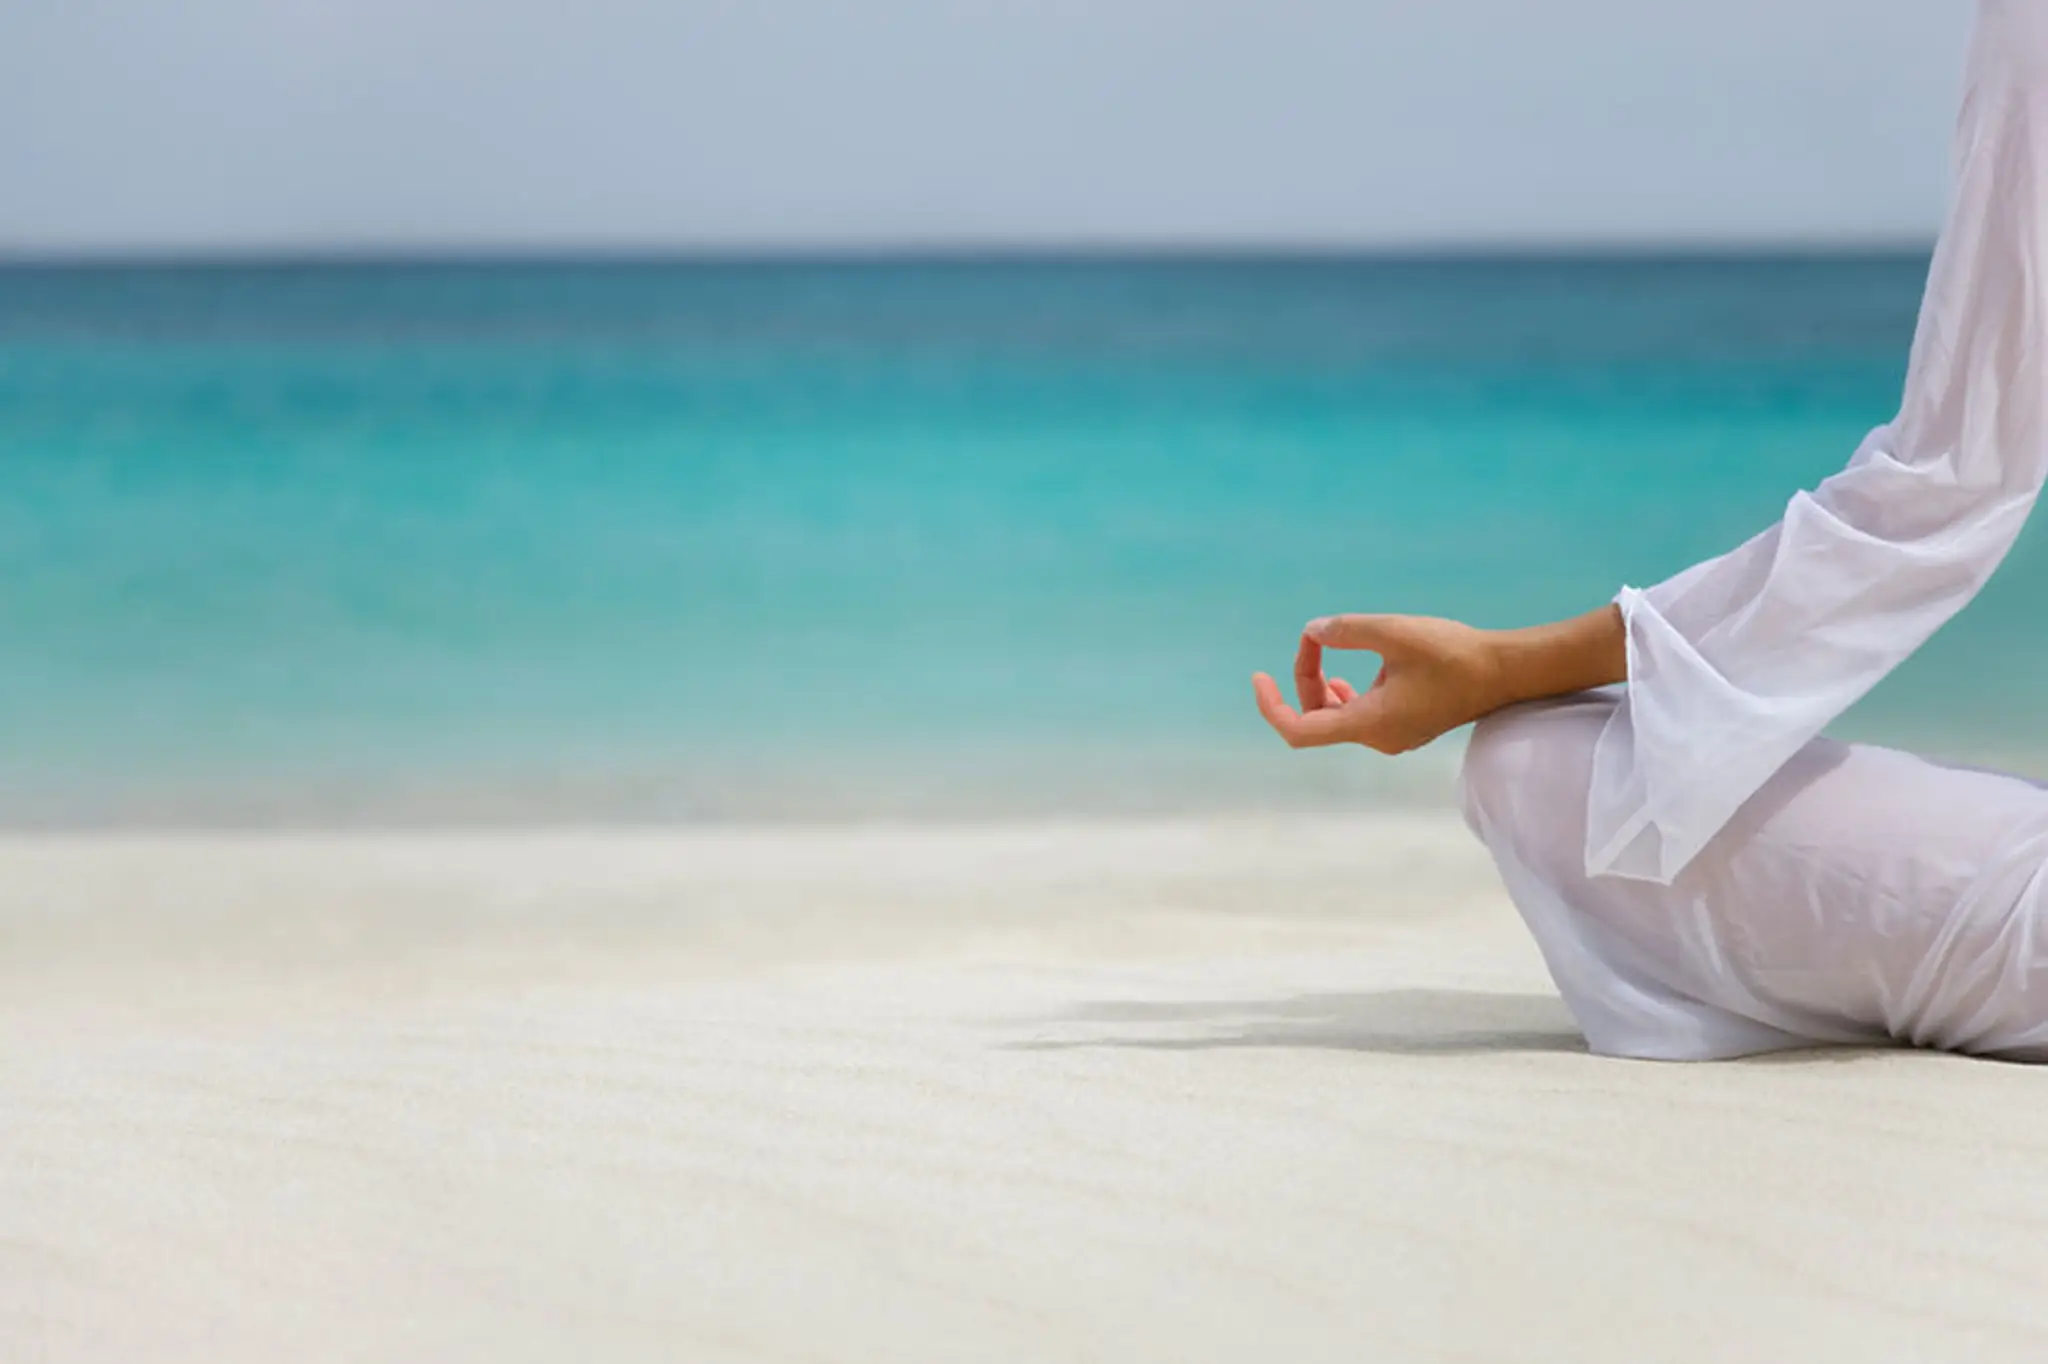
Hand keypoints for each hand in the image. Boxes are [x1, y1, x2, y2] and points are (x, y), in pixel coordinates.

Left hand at [1252, 614, 1506, 753]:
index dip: (1271, 706)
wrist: (1505, 671)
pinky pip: (1360, 714)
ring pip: (1338, 715)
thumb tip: (1314, 631)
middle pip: (1316, 717)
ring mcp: (1393, 735)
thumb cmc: (1454, 653)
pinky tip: (1349, 670)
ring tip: (1326, 648)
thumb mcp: (1394, 632)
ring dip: (1323, 684)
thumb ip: (1348, 631)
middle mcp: (1378, 737)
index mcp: (1369, 724)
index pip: (1299, 729)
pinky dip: (1347, 691)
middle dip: (1304, 677)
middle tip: (1316, 637)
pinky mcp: (1407, 724)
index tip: (1259, 678)